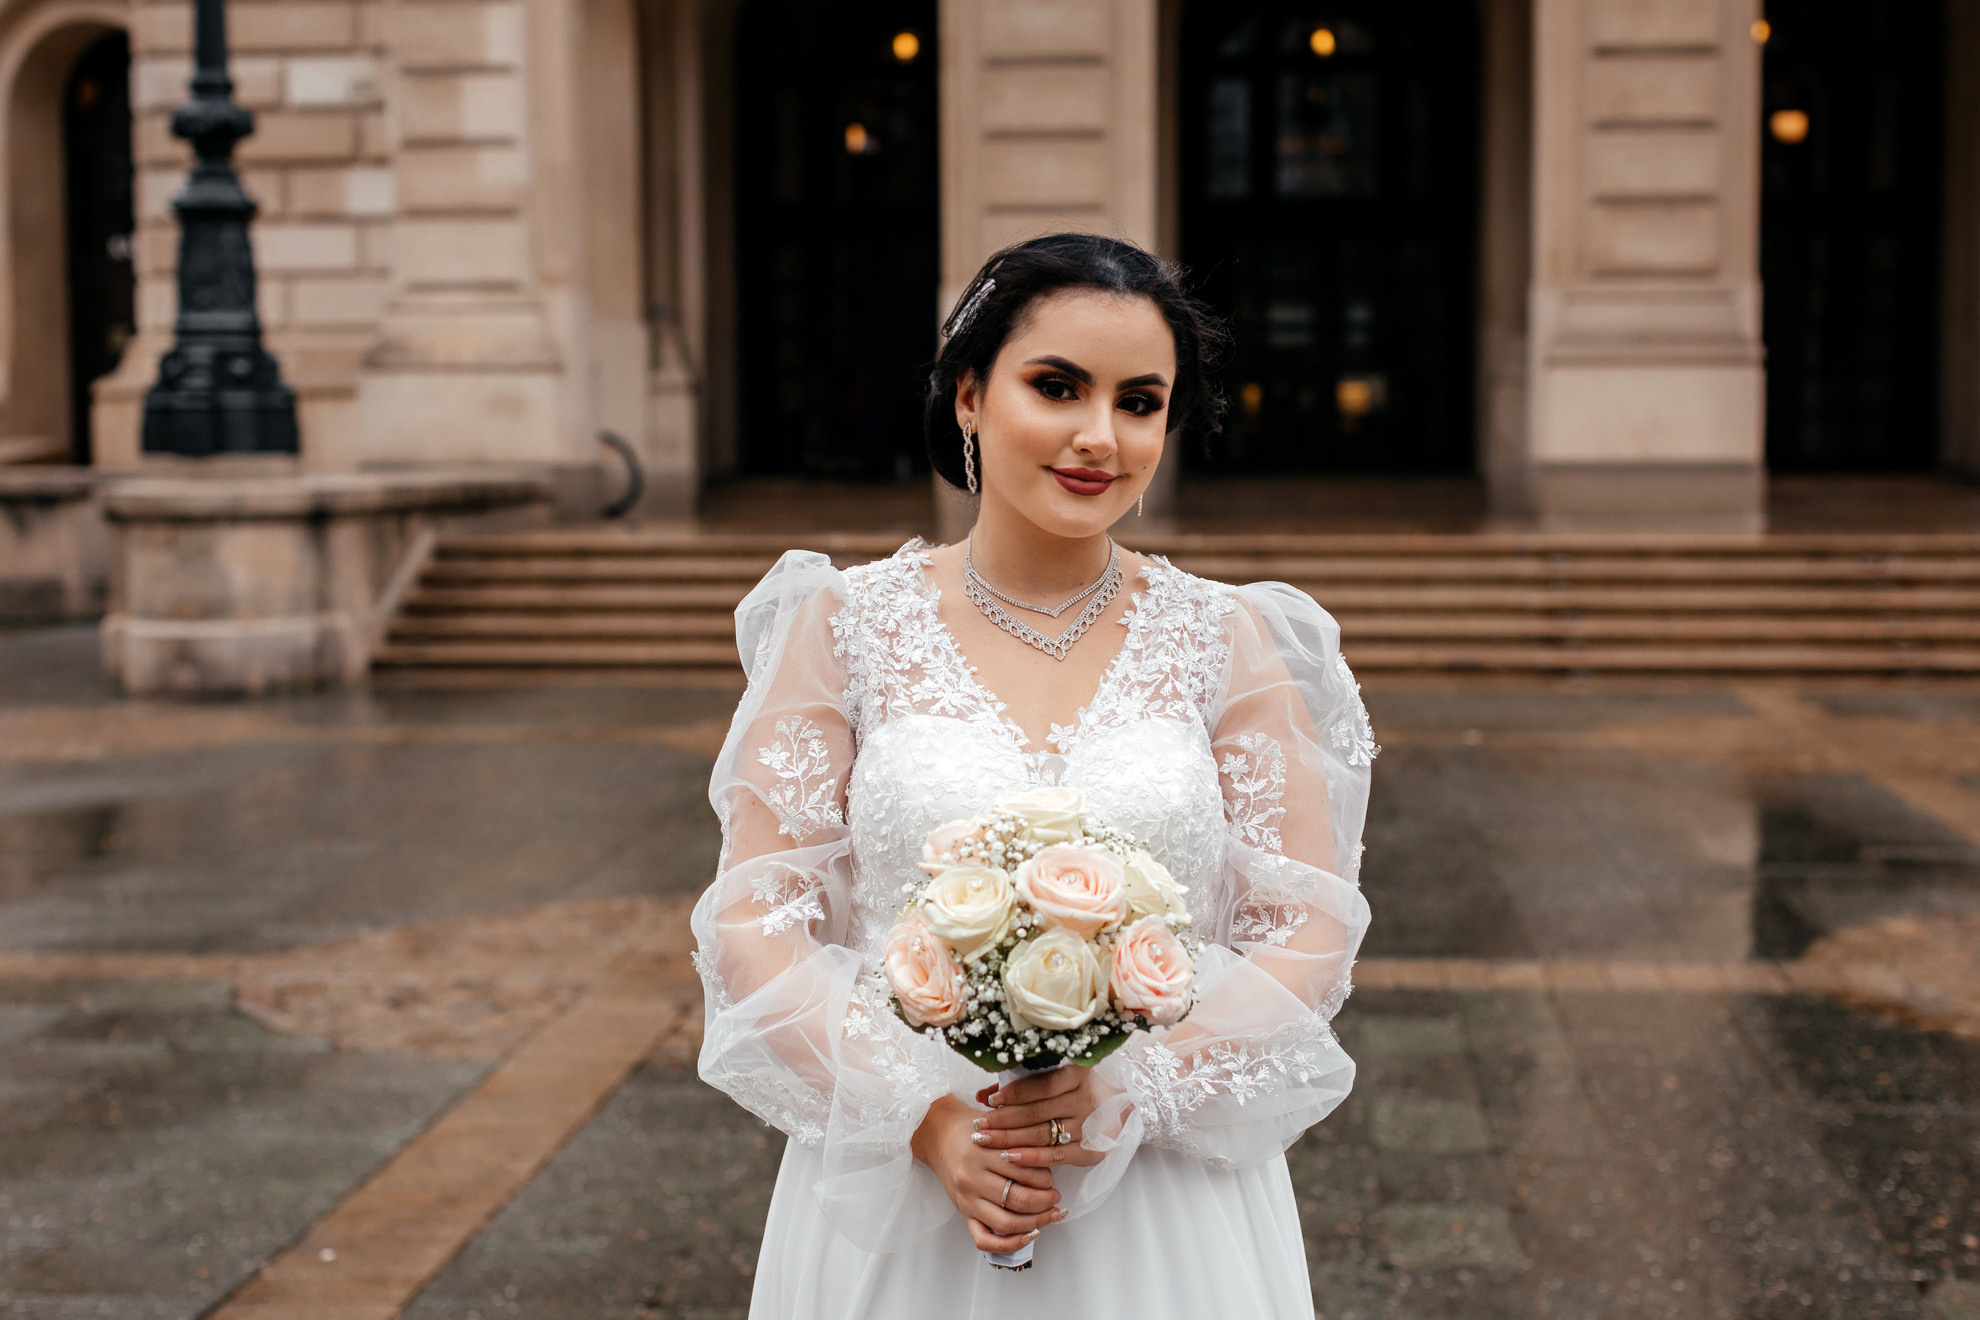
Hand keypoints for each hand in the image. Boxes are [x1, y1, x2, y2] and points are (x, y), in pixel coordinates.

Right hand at [910, 1095, 1062, 1252]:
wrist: (939, 1136)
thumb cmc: (971, 1130)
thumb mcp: (995, 1128)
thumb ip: (1019, 1143)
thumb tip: (1052, 1164)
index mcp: (982, 1153)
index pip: (1023, 1172)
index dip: (1046, 1179)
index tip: (1054, 1179)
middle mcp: (973, 1178)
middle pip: (1018, 1200)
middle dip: (1045, 1202)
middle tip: (1056, 1197)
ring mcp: (967, 1200)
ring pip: (1006, 1223)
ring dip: (1036, 1222)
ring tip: (1051, 1215)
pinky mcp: (964, 1214)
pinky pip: (985, 1240)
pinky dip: (1010, 1244)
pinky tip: (1030, 1235)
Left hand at [971, 1065, 1105, 1168]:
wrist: (1112, 1109)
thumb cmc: (1069, 1091)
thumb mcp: (1048, 1079)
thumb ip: (1016, 1085)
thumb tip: (981, 1095)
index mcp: (1077, 1074)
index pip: (1043, 1084)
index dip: (1015, 1092)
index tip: (990, 1100)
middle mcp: (1085, 1099)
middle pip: (1039, 1112)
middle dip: (1004, 1120)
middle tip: (979, 1126)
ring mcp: (1089, 1126)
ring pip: (1044, 1135)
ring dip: (1011, 1139)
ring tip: (985, 1140)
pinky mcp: (1092, 1150)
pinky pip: (1057, 1156)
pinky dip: (1031, 1158)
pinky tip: (1009, 1158)